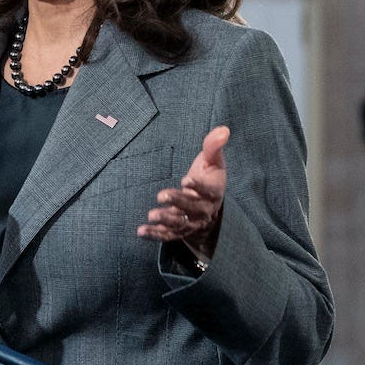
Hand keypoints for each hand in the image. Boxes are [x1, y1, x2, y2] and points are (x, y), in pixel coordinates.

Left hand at [138, 126, 227, 261]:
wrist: (208, 204)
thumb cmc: (208, 176)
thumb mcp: (213, 160)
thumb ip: (214, 146)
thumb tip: (223, 129)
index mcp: (214, 192)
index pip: (209, 191)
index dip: (198, 187)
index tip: (186, 180)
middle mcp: (205, 211)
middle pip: (193, 210)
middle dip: (178, 202)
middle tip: (161, 196)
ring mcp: (192, 223)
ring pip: (181, 225)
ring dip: (166, 221)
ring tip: (151, 215)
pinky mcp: (179, 231)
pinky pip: (168, 236)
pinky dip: (155, 235)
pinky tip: (141, 231)